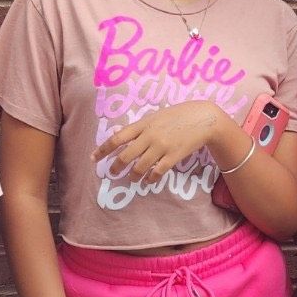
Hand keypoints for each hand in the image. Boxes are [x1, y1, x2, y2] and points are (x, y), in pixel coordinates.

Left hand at [93, 103, 223, 185]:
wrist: (203, 118)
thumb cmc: (179, 115)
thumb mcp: (156, 116)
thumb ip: (141, 127)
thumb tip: (122, 136)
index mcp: (144, 124)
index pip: (117, 138)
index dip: (103, 149)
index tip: (93, 158)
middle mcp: (150, 136)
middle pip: (126, 155)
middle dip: (116, 166)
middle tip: (112, 173)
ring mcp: (162, 146)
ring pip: (140, 167)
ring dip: (133, 176)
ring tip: (132, 179)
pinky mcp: (173, 156)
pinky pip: (157, 172)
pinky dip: (150, 178)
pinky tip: (148, 181)